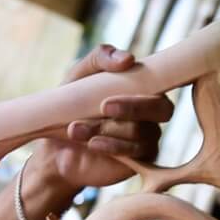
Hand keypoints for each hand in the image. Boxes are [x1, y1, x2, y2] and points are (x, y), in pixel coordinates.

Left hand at [34, 44, 172, 191]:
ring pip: (140, 131)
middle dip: (133, 107)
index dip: (151, 77)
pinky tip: (93, 143)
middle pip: (162, 108)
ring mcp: (147, 138)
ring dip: (106, 128)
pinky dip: (113, 146)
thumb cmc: (71, 106)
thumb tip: (128, 59)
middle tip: (104, 107)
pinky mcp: (139, 162)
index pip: (163, 80)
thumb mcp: (79, 76)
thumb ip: (101, 57)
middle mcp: (151, 113)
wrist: (56, 148)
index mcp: (142, 87)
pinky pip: (136, 152)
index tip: (124, 70)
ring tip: (75, 129)